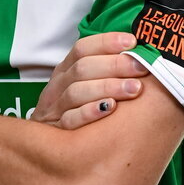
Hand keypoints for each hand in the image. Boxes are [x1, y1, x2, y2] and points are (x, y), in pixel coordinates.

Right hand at [31, 32, 148, 129]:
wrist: (42, 142)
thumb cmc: (74, 110)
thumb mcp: (82, 85)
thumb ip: (104, 71)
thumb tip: (139, 56)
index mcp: (65, 69)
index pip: (83, 48)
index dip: (107, 42)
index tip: (133, 42)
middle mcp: (58, 85)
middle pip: (82, 68)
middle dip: (115, 65)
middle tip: (141, 67)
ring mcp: (55, 107)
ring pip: (76, 92)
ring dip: (107, 87)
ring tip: (134, 89)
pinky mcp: (56, 130)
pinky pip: (71, 120)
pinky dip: (90, 112)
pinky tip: (110, 108)